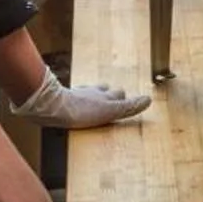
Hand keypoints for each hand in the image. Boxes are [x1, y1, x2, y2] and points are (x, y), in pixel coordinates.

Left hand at [13, 72, 152, 129]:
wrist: (54, 107)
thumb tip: (148, 100)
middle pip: (104, 90)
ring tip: (91, 101)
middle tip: (111, 98)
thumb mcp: (110, 111)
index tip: (125, 99)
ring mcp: (76, 94)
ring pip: (87, 92)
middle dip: (108, 94)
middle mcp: (91, 93)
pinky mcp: (61, 98)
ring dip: (91, 95)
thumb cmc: (82, 111)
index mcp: (104, 96)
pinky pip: (69, 96)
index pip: (118, 94)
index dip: (122, 98)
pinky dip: (73, 99)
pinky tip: (70, 103)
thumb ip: (129, 106)